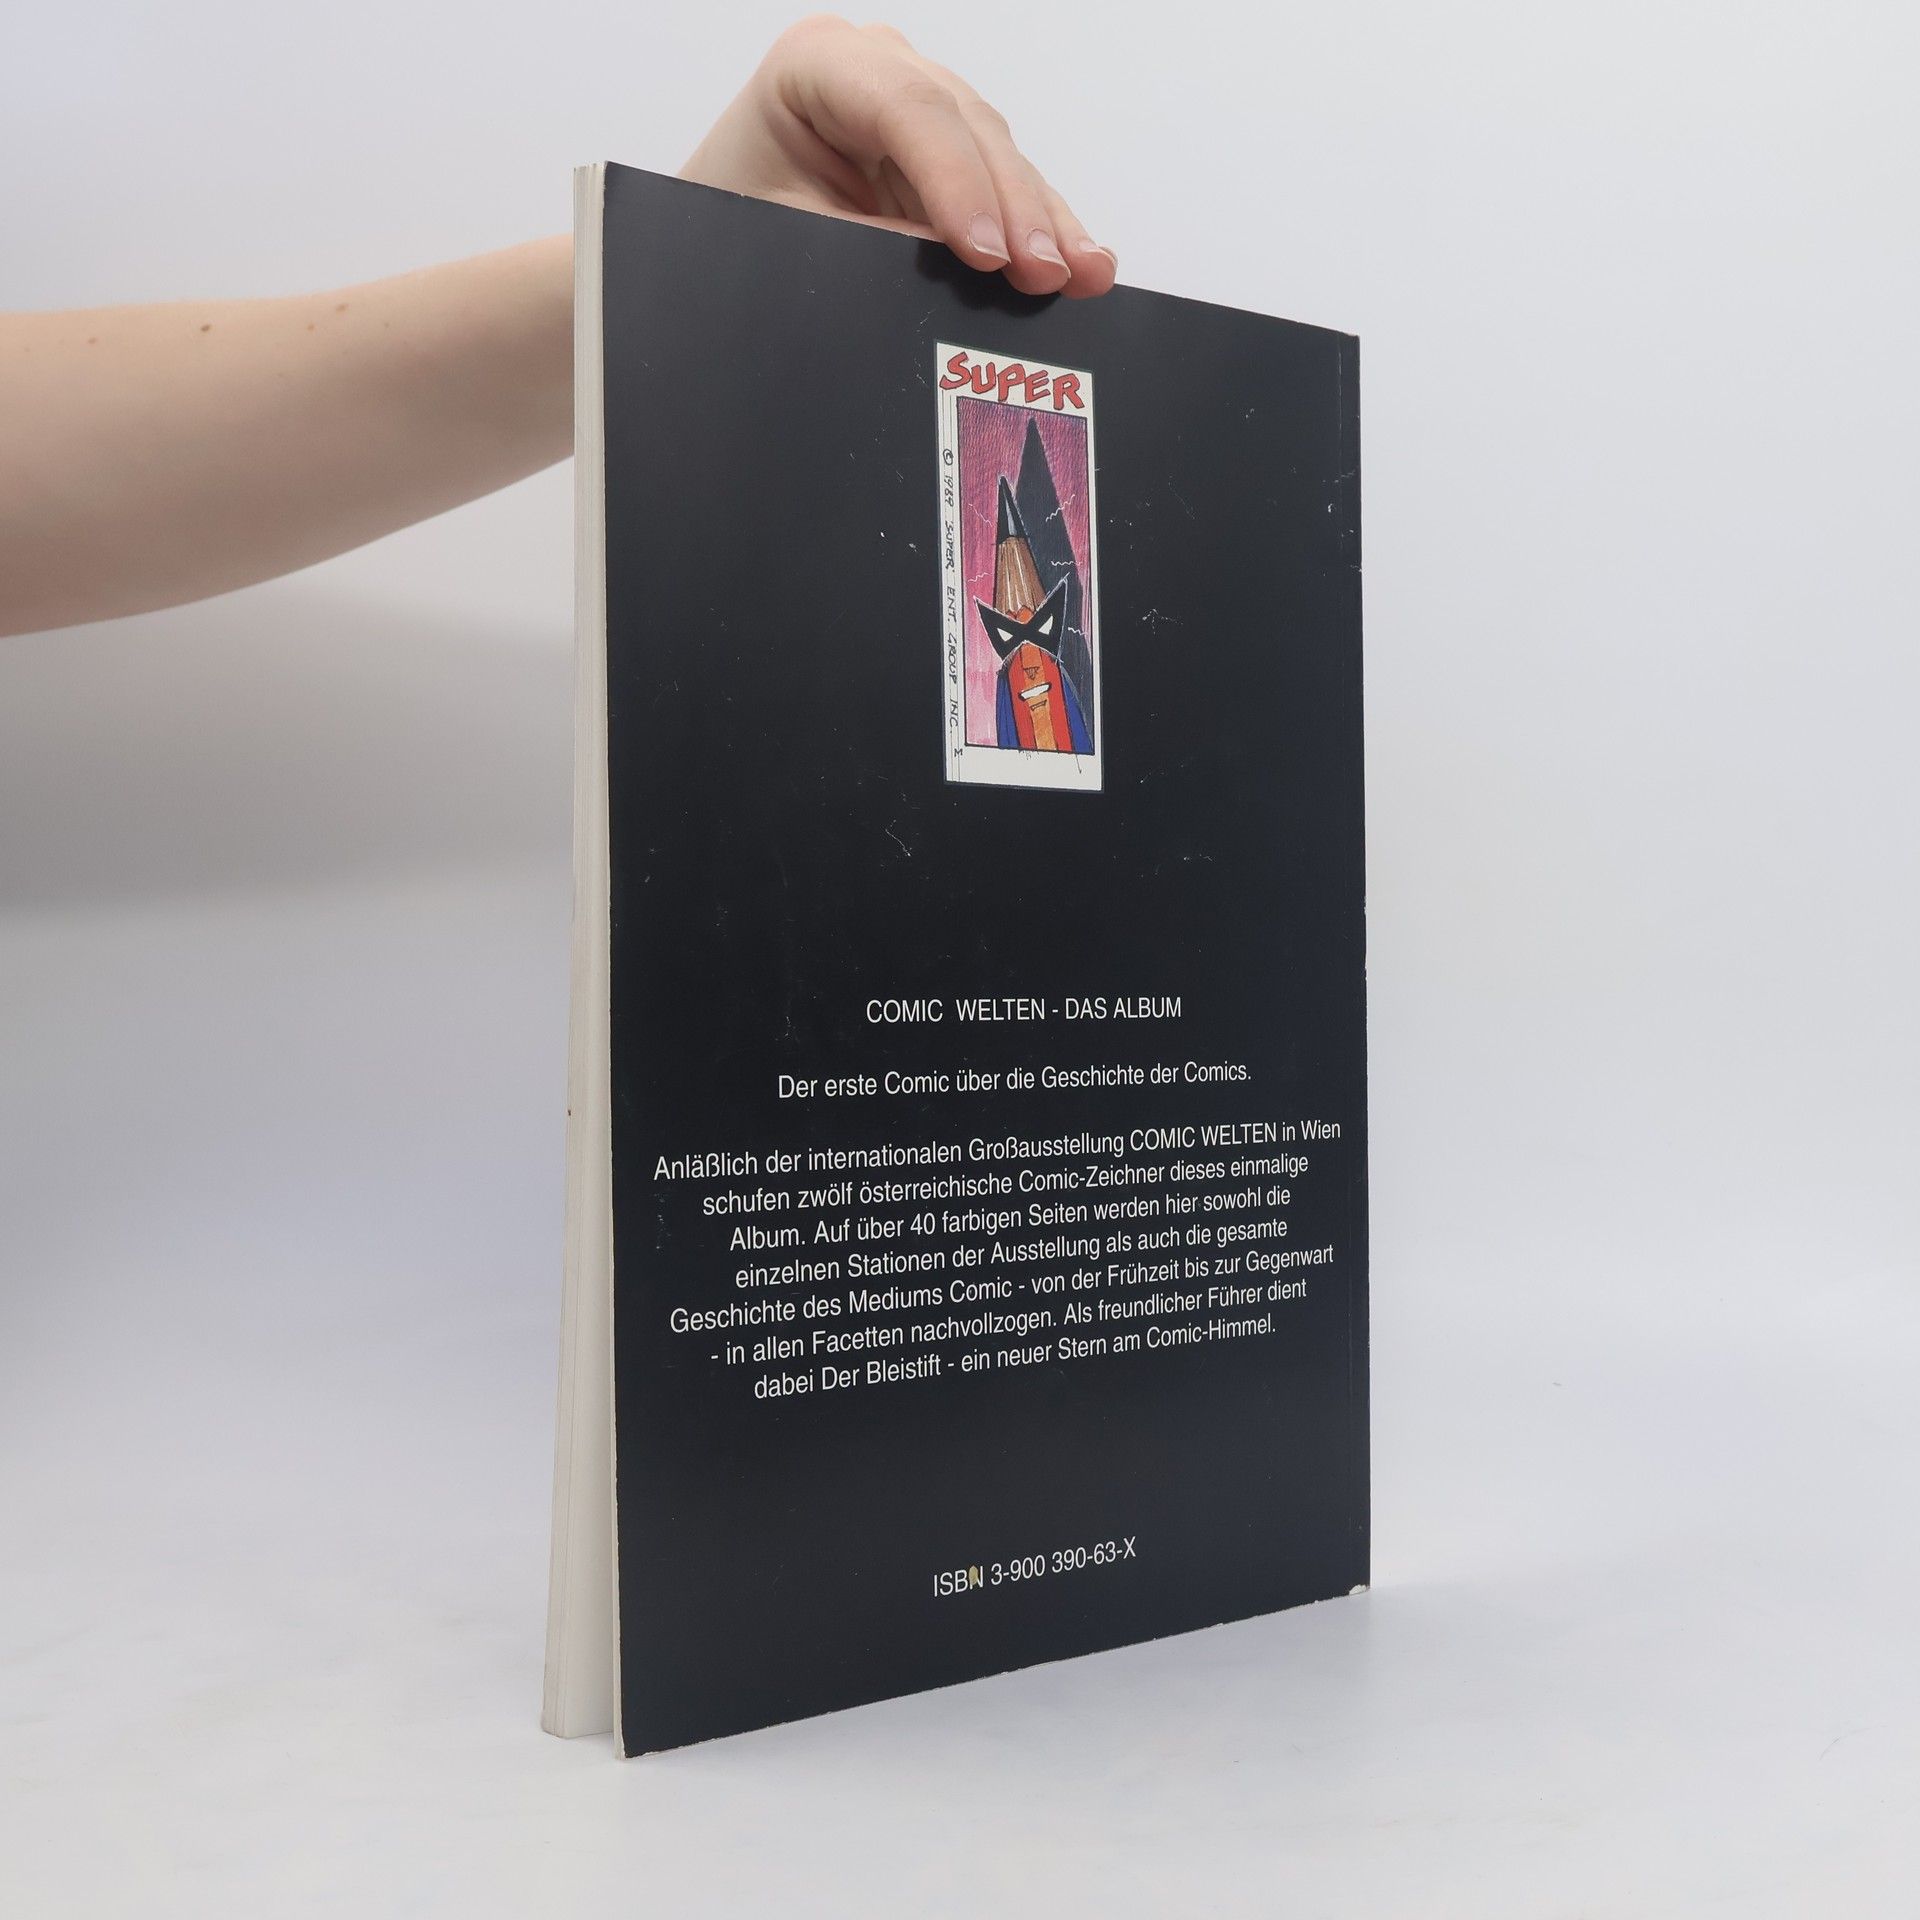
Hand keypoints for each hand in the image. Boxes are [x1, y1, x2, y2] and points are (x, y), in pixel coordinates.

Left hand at [681, 16, 1117, 299]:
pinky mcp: (946, 155)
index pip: (907, 109)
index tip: (986, 255)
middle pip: (967, 128)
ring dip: (1045, 222)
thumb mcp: (791, 240)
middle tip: (1048, 276)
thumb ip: (871, 248)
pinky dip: (1042, 230)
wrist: (709, 245)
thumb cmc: (733, 226)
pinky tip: (1082, 264)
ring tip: (1082, 277)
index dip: (957, 181)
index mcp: (818, 64)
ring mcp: (919, 106)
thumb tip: (959, 274)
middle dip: (1016, 209)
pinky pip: (1005, 189)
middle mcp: (878, 69)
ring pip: (999, 156)